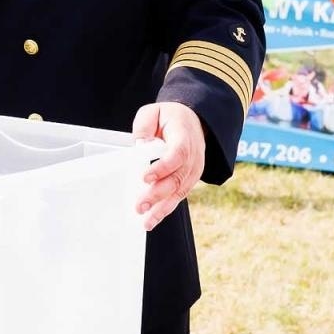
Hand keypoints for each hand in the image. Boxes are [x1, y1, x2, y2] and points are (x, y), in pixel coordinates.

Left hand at [132, 102, 205, 230]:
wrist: (192, 121)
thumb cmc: (169, 118)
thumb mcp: (153, 112)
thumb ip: (144, 126)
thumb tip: (140, 146)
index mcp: (184, 136)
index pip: (177, 154)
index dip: (163, 167)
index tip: (145, 177)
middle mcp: (193, 156)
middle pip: (178, 178)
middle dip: (158, 194)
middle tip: (140, 206)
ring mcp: (194, 170)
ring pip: (180, 192)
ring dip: (162, 208)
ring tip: (146, 222)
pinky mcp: (190, 180)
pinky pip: (179, 196)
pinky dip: (166, 209)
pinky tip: (153, 220)